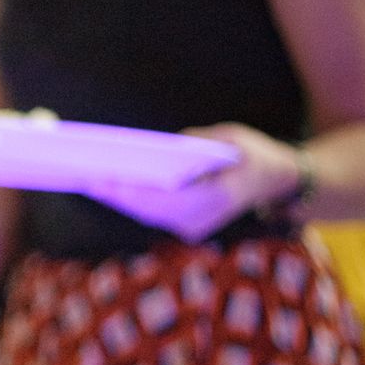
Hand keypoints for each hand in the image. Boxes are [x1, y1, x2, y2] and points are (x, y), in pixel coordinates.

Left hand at [82, 123, 302, 243]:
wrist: (279, 180)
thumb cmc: (255, 153)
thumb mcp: (232, 137)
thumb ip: (199, 141)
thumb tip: (167, 146)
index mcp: (216, 196)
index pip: (163, 199)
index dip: (130, 192)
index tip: (102, 180)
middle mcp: (203, 218)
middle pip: (149, 210)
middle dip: (116, 195)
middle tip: (85, 179)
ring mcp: (195, 227)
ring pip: (148, 215)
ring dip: (120, 200)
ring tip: (91, 181)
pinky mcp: (188, 226)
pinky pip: (154, 215)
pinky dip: (132, 202)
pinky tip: (112, 187)